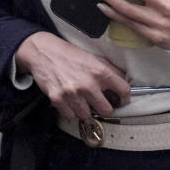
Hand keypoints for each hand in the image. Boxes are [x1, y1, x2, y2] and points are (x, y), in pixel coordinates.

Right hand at [14, 31, 130, 120]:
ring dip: (87, 111)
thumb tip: (123, 81)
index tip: (122, 100)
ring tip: (84, 102)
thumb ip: (110, 70)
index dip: (125, 98)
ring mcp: (72, 93)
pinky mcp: (58, 99)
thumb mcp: (94, 58)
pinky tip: (71, 102)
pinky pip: (71, 116)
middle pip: (107, 110)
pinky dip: (71, 112)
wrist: (45, 52)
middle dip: (105, 109)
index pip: (124, 91)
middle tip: (102, 105)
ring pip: (88, 116)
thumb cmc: (71, 55)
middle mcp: (88, 84)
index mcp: (100, 71)